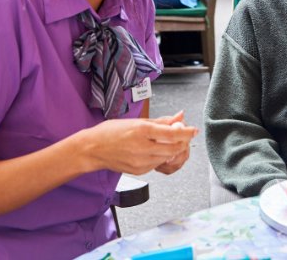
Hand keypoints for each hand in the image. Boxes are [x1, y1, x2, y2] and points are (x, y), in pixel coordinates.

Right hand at [81, 111, 197, 174]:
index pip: (172, 134)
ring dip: (173, 150)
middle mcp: (142, 147)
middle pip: (174, 148)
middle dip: (183, 143)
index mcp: (142, 131)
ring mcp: (141, 162)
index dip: (187, 133)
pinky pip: (158, 164)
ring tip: (168, 141)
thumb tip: (179, 116)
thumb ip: (161, 121)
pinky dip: (161, 156)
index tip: (194, 129)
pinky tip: (155, 150)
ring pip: (168, 157)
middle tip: (184, 136)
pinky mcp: (139, 171)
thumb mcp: (137, 121)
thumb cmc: (111, 132)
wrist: (92, 150)